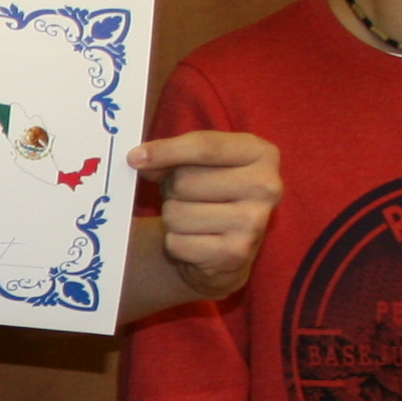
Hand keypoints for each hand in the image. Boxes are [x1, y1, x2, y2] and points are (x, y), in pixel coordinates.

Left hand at [131, 130, 283, 300]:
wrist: (229, 248)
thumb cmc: (211, 193)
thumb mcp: (200, 164)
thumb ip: (173, 156)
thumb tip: (140, 160)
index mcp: (261, 154)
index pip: (205, 146)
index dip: (166, 151)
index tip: (134, 157)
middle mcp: (266, 187)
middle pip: (185, 181)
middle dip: (172, 190)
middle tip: (185, 197)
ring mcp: (254, 222)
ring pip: (177, 213)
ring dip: (173, 217)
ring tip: (192, 219)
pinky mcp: (235, 253)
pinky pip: (177, 242)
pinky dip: (175, 242)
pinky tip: (195, 240)